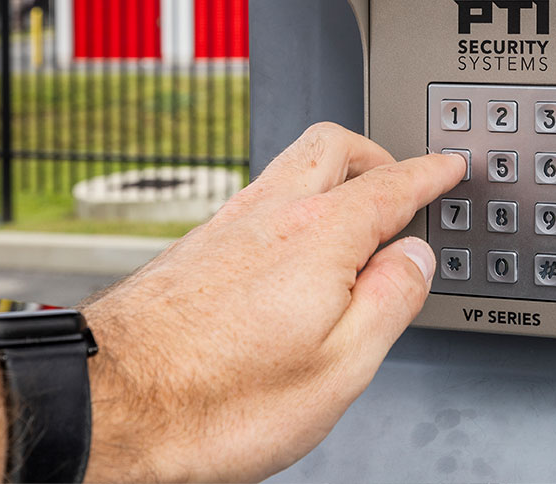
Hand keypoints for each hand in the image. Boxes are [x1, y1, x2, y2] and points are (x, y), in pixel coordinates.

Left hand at [81, 123, 464, 481]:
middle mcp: (271, 215)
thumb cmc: (214, 400)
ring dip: (335, 175)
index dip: (429, 173)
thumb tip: (416, 258)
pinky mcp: (196, 246)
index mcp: (319, 236)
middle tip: (402, 180)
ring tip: (355, 215)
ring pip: (293, 166)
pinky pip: (263, 197)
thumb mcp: (341, 368)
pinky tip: (296, 248)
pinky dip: (298, 203)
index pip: (392, 184)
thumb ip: (392, 300)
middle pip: (335, 147)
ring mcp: (228, 225)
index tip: (447, 166)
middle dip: (378, 154)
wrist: (107, 408)